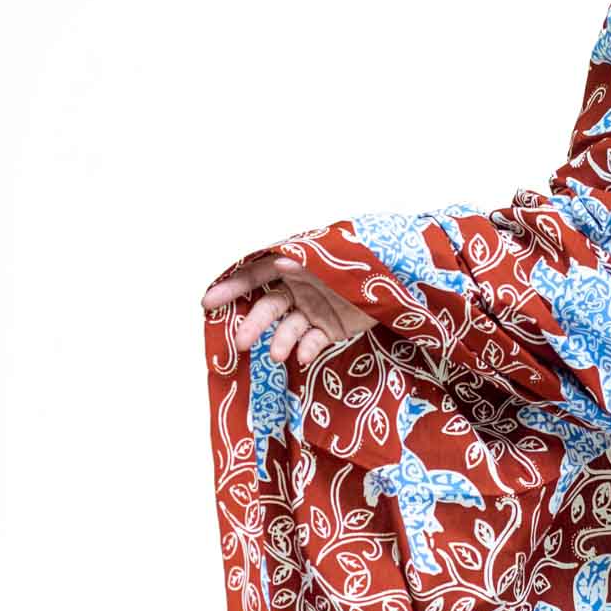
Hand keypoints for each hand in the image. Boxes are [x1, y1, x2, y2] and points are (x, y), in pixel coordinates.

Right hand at [201, 252, 377, 369]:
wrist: (402, 273)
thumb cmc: (364, 256)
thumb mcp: (333, 255)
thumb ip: (306, 260)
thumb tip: (278, 263)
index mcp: (295, 265)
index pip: (256, 276)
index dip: (232, 288)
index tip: (208, 302)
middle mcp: (300, 289)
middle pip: (268, 308)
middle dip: (253, 325)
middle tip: (240, 342)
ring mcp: (315, 310)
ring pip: (289, 329)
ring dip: (280, 341)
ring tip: (277, 354)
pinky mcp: (333, 329)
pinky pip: (314, 342)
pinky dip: (307, 350)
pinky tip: (303, 355)